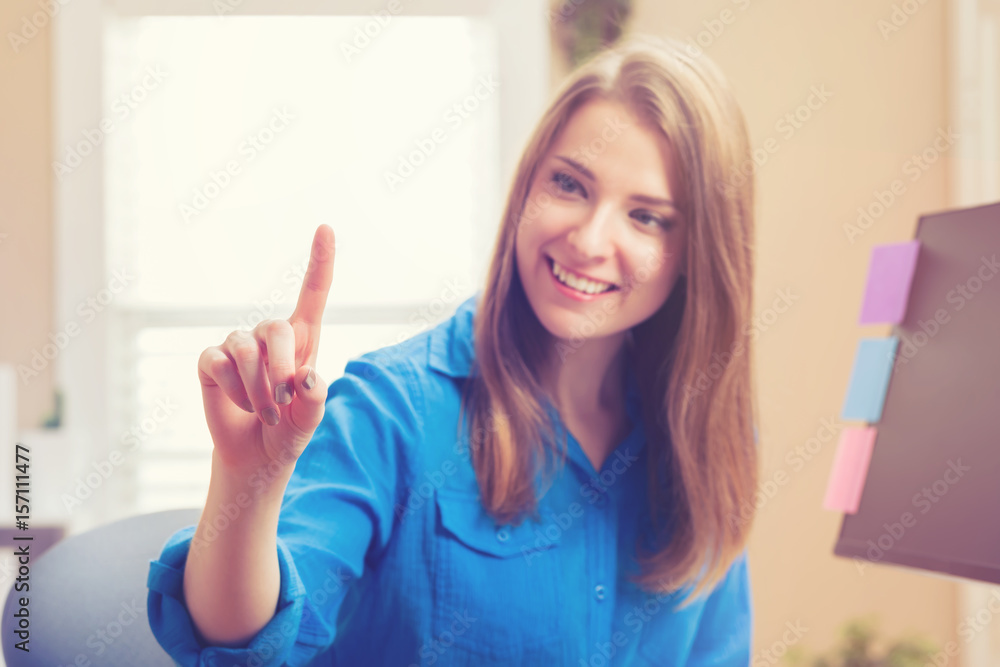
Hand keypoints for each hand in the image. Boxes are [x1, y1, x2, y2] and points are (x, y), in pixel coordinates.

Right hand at [196, 224, 334, 477]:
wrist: (256, 455)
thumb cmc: (289, 431)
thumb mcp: (310, 419)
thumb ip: (315, 399)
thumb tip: (304, 376)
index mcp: (304, 340)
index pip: (313, 293)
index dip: (320, 261)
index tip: (325, 227)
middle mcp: (270, 336)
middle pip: (276, 329)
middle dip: (281, 368)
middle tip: (283, 402)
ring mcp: (238, 345)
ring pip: (245, 352)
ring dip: (257, 390)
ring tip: (266, 413)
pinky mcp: (211, 359)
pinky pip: (219, 364)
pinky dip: (233, 391)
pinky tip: (239, 403)